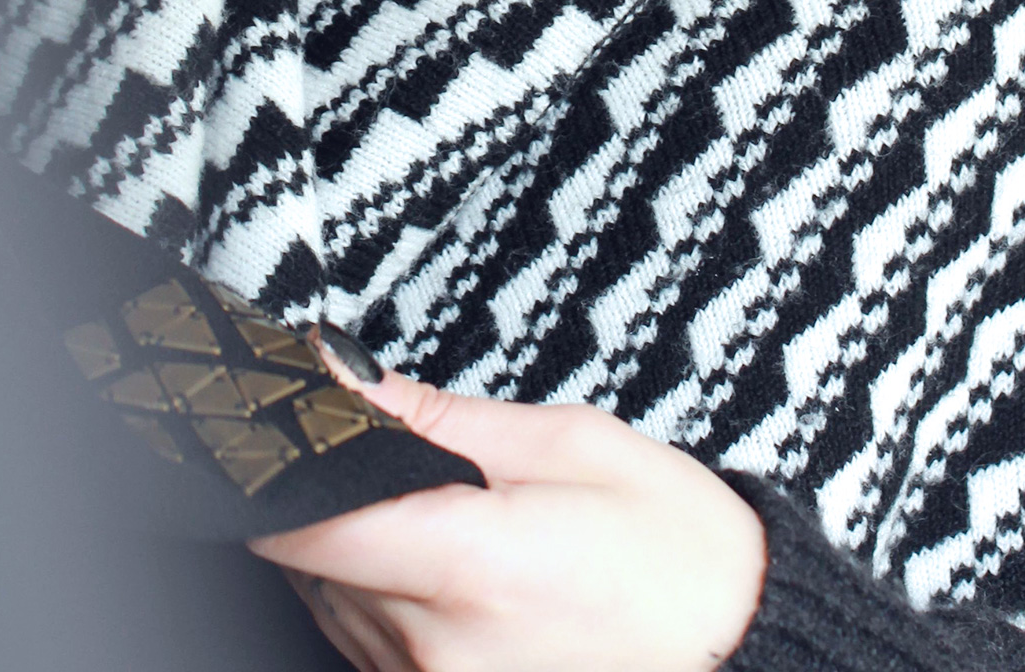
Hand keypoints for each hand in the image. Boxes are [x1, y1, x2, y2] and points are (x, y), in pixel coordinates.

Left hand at [247, 363, 766, 671]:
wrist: (747, 660)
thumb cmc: (680, 558)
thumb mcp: (570, 448)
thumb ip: (443, 420)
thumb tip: (348, 380)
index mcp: (469, 565)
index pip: (303, 529)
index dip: (277, 475)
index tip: (278, 435)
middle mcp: (439, 652)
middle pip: (312, 568)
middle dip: (335, 507)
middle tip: (408, 472)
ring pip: (336, 613)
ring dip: (360, 562)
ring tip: (454, 530)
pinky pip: (374, 657)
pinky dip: (390, 614)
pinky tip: (456, 586)